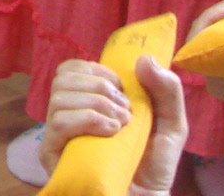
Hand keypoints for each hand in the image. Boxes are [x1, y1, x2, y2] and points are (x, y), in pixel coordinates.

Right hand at [42, 55, 185, 195]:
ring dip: (97, 104)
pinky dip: (88, 119)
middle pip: (63, 77)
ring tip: (120, 125)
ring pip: (60, 96)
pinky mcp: (52, 154)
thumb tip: (144, 58)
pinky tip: (110, 132)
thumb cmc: (155, 164)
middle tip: (126, 112)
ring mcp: (57, 135)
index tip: (122, 88)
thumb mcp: (171, 123)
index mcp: (86, 101)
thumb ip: (167, 90)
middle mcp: (67, 115)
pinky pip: (59, 122)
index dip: (97, 70)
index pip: (71, 68)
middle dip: (100, 87)